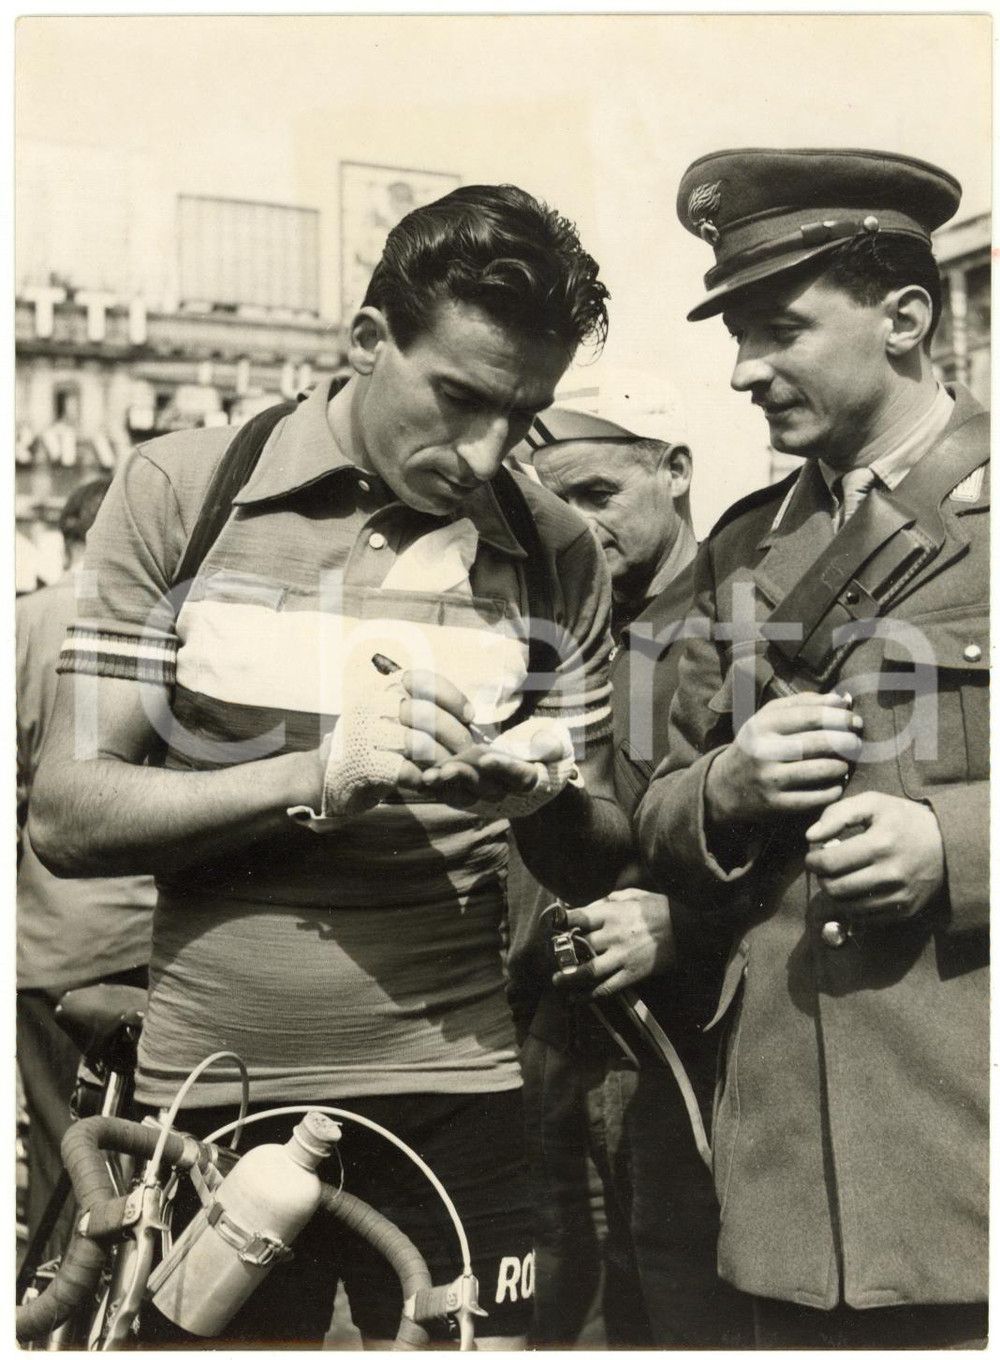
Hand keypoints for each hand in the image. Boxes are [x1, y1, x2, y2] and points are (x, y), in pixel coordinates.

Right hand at [297, 667, 480, 825]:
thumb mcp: (394, 718)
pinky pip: (404, 770)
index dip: (452, 697)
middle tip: (466, 754)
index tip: (469, 716)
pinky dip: (423, 779)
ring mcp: (365, 733)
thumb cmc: (373, 746)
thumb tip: (469, 720)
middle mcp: (373, 705)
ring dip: (442, 762)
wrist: (325, 775)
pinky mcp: (362, 763)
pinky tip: (427, 783)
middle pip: (427, 714)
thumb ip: (425, 713)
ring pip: (419, 744)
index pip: (424, 681)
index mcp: (384, 689)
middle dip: (455, 737)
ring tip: (449, 772)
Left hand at [422, 720, 574, 817]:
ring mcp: (486, 798)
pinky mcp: (469, 796)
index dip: (503, 767)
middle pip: (486, 787)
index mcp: (531, 781)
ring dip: (446, 786)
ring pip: (465, 794)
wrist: (536, 779)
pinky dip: (436, 788)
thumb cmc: (547, 756)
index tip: (487, 757)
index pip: (518, 775)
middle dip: (465, 778)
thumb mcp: (557, 747)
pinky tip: (419, 779)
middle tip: (446, 769)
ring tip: (428, 777)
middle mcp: (507, 794)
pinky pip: (451, 794)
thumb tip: (547, 743)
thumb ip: (552, 745)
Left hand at [552, 890, 675, 997]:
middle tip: (553, 957)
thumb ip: (609, 900)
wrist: (688, 928)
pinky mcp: (632, 974)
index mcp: (611, 913)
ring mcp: (621, 956)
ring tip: (557, 981)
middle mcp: (612, 935)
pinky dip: (589, 995)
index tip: (552, 926)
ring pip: (587, 970)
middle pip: (578, 945)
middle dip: (562, 952)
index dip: (561, 922)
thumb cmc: (660, 908)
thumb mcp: (633, 895)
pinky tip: (577, 998)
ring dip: (569, 977)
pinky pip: (606, 988)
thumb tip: (588, 905)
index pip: (577, 917)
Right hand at [706, 690, 862, 826]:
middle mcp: (764, 750)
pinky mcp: (777, 804)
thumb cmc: (757, 744)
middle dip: (848, 741)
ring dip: (843, 766)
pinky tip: (835, 783)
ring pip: (822, 770)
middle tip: (857, 743)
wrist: (724, 786)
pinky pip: (818, 797)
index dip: (840, 717)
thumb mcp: (768, 717)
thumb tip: (842, 700)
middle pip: (821, 742)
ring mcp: (770, 779)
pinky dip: (834, 789)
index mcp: (763, 724)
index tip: (854, 720)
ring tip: (845, 763)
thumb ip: (803, 704)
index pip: (812, 716)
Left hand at [804, 792, 944, 921]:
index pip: (829, 863)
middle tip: (826, 867)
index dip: (813, 861)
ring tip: (840, 877)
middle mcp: (891, 874)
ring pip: (847, 906)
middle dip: (822, 878)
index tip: (814, 855)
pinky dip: (853, 906)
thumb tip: (811, 836)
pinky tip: (857, 890)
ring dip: (835, 893)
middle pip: (835, 888)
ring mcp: (899, 895)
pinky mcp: (905, 910)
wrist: (949, 844)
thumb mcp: (873, 803)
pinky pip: (865, 918)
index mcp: (880, 844)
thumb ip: (837, 814)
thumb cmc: (904, 820)